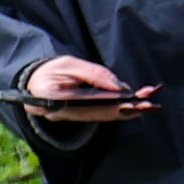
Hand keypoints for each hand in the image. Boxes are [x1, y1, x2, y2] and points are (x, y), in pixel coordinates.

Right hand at [23, 56, 152, 121]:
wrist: (34, 83)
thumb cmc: (49, 71)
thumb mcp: (68, 64)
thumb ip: (93, 73)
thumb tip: (118, 86)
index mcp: (54, 99)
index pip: (87, 103)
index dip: (111, 103)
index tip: (131, 98)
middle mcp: (62, 113)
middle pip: (99, 113)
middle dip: (126, 109)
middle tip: (148, 103)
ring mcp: (70, 118)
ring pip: (102, 117)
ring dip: (127, 112)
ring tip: (149, 105)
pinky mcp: (79, 117)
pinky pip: (101, 116)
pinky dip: (119, 111)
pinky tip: (137, 107)